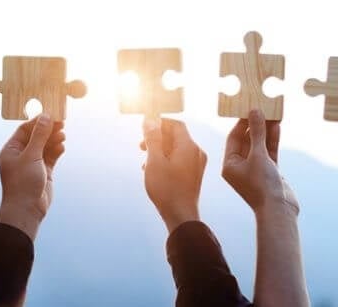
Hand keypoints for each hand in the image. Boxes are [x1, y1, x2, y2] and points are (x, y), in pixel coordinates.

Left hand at [0, 113, 65, 240]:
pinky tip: (62, 147)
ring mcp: (33, 163)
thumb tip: (46, 116)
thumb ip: (40, 136)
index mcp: (11, 149)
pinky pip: (51, 156)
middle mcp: (21, 155)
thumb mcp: (31, 155)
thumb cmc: (22, 183)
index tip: (52, 114)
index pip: (25, 129)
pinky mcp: (43, 172)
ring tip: (63, 134)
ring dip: (54, 139)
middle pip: (36, 136)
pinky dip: (56, 150)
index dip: (38, 121)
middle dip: (48, 129)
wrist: (26, 210)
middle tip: (62, 122)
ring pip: (45, 146)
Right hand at [141, 118, 206, 233]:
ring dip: (160, 150)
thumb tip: (150, 120)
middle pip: (176, 136)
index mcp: (189, 146)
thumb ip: (153, 138)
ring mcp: (197, 164)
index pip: (175, 124)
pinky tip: (154, 171)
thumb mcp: (155, 160)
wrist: (181, 216)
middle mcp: (196, 152)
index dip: (159, 123)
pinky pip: (180, 159)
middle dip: (157, 138)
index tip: (145, 127)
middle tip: (141, 145)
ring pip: (177, 149)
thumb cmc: (167, 189)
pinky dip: (166, 160)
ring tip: (145, 161)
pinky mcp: (194, 174)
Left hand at [222, 110, 297, 214]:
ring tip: (273, 114)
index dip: (242, 122)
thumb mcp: (258, 155)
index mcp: (230, 164)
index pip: (234, 138)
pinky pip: (269, 152)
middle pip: (247, 140)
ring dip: (266, 131)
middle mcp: (241, 166)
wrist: (279, 211)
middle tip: (263, 108)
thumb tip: (255, 112)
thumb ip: (257, 133)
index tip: (249, 108)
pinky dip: (273, 140)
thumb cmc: (263, 185)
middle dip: (256, 125)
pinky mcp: (269, 171)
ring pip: (260, 145)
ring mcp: (256, 169)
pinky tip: (277, 127)